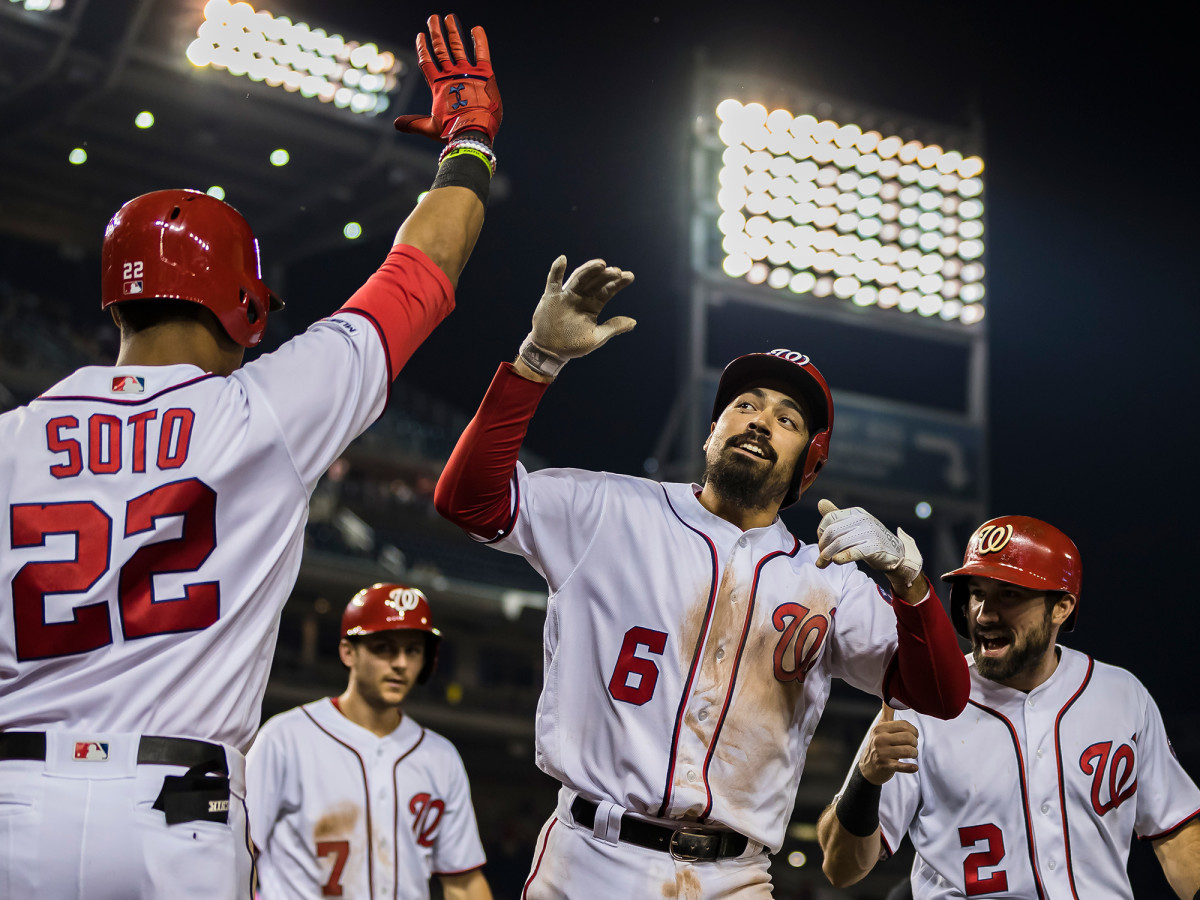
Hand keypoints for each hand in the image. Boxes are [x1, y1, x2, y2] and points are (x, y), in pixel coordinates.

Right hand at [394, 15, 501, 142]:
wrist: (472, 131)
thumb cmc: (451, 131)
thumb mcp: (430, 127)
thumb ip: (413, 123)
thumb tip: (396, 124)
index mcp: (438, 86)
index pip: (427, 62)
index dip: (423, 48)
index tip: (420, 35)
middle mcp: (451, 75)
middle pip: (441, 49)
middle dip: (436, 33)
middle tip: (433, 18)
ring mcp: (467, 73)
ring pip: (457, 47)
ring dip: (452, 31)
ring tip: (449, 17)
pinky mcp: (484, 74)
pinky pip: (482, 53)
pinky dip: (480, 40)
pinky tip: (477, 28)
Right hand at [525, 256, 635, 360]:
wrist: (550, 352)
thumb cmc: (574, 345)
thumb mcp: (597, 337)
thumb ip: (613, 327)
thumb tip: (634, 322)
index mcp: (593, 305)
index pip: (607, 290)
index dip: (618, 283)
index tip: (629, 276)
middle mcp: (581, 297)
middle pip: (595, 282)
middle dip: (606, 276)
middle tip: (617, 271)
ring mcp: (566, 296)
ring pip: (579, 278)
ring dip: (589, 270)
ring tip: (601, 264)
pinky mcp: (551, 297)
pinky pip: (553, 282)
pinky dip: (556, 270)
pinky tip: (562, 259)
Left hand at [815, 500, 922, 590]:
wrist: (895, 554)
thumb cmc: (870, 539)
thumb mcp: (854, 525)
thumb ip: (837, 515)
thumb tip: (820, 502)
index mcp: (856, 513)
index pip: (829, 518)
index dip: (820, 533)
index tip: (821, 545)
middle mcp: (863, 519)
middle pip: (832, 531)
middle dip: (822, 546)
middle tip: (820, 559)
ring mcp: (870, 532)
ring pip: (839, 542)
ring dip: (827, 555)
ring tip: (823, 564)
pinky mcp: (875, 547)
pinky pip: (853, 552)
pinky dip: (841, 557)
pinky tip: (836, 561)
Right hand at [858, 703, 918, 784]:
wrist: (867, 767)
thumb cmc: (877, 744)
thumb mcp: (879, 728)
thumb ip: (886, 712)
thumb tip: (888, 695)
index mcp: (880, 728)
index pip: (904, 725)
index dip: (913, 730)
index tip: (913, 735)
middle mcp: (880, 739)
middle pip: (908, 738)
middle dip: (915, 743)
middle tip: (912, 746)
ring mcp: (882, 753)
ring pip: (908, 751)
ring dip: (914, 753)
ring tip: (912, 754)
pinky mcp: (886, 766)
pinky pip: (903, 766)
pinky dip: (910, 768)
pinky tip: (914, 767)